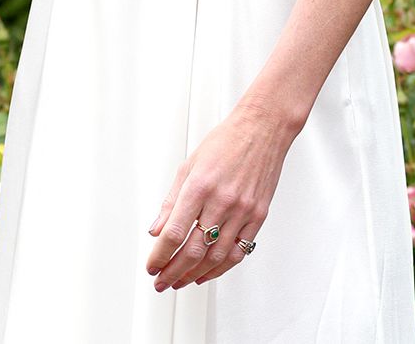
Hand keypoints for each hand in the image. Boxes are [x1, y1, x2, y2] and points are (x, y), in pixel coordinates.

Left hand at [145, 102, 296, 290]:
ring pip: (217, 256)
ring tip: (180, 282)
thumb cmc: (224, 143)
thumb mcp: (188, 166)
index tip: (151, 266)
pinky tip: (207, 274)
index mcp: (199, 187)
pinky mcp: (259, 217)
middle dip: (174, 271)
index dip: (160, 255)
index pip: (175, 232)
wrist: (262, 131)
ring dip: (196, 274)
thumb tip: (155, 229)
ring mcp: (243, 211)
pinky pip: (239, 251)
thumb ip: (171, 201)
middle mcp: (222, 202)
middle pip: (194, 250)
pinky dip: (221, 268)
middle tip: (161, 282)